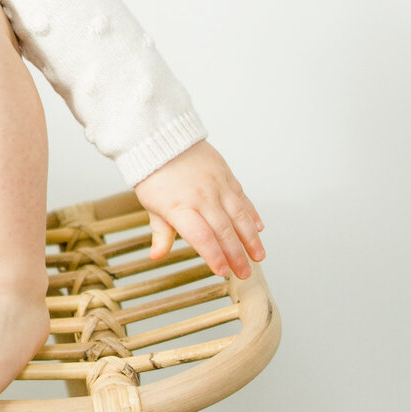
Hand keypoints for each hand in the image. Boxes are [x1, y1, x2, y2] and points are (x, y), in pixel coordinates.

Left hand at [133, 140, 264, 281]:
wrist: (162, 138)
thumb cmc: (154, 174)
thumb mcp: (151, 205)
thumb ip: (160, 232)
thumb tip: (157, 255)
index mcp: (179, 207)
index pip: (201, 237)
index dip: (214, 256)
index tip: (222, 272)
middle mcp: (201, 196)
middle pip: (223, 230)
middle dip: (236, 255)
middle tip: (245, 273)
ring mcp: (216, 185)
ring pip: (239, 215)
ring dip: (251, 238)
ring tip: (259, 256)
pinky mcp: (225, 175)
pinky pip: (242, 197)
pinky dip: (252, 213)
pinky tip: (259, 228)